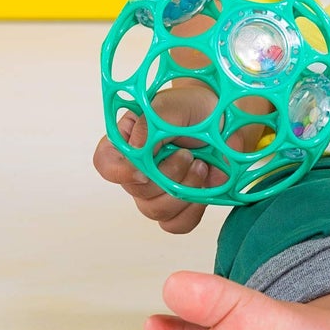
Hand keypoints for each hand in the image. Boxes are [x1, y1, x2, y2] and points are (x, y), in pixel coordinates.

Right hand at [92, 76, 245, 233]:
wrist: (224, 120)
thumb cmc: (194, 108)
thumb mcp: (173, 105)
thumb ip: (151, 124)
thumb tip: (136, 149)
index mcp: (127, 141)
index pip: (105, 163)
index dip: (119, 172)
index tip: (143, 170)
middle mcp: (136, 170)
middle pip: (138, 191)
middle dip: (169, 174)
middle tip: (188, 154)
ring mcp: (156, 191)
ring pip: (157, 211)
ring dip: (184, 189)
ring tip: (201, 165)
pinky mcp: (178, 205)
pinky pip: (177, 223)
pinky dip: (193, 209)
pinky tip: (205, 187)